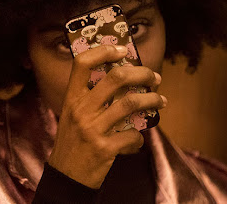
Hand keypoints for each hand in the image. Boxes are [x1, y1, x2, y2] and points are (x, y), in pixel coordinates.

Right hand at [48, 45, 165, 188]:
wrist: (66, 177)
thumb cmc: (74, 141)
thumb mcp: (73, 115)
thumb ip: (92, 98)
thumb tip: (126, 79)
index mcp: (72, 98)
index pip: (82, 63)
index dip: (103, 51)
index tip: (122, 49)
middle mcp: (80, 110)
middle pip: (116, 78)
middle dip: (142, 74)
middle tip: (155, 78)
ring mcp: (92, 129)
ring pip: (131, 103)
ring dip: (152, 100)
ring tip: (161, 101)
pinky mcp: (104, 148)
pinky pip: (132, 136)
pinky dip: (140, 137)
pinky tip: (138, 139)